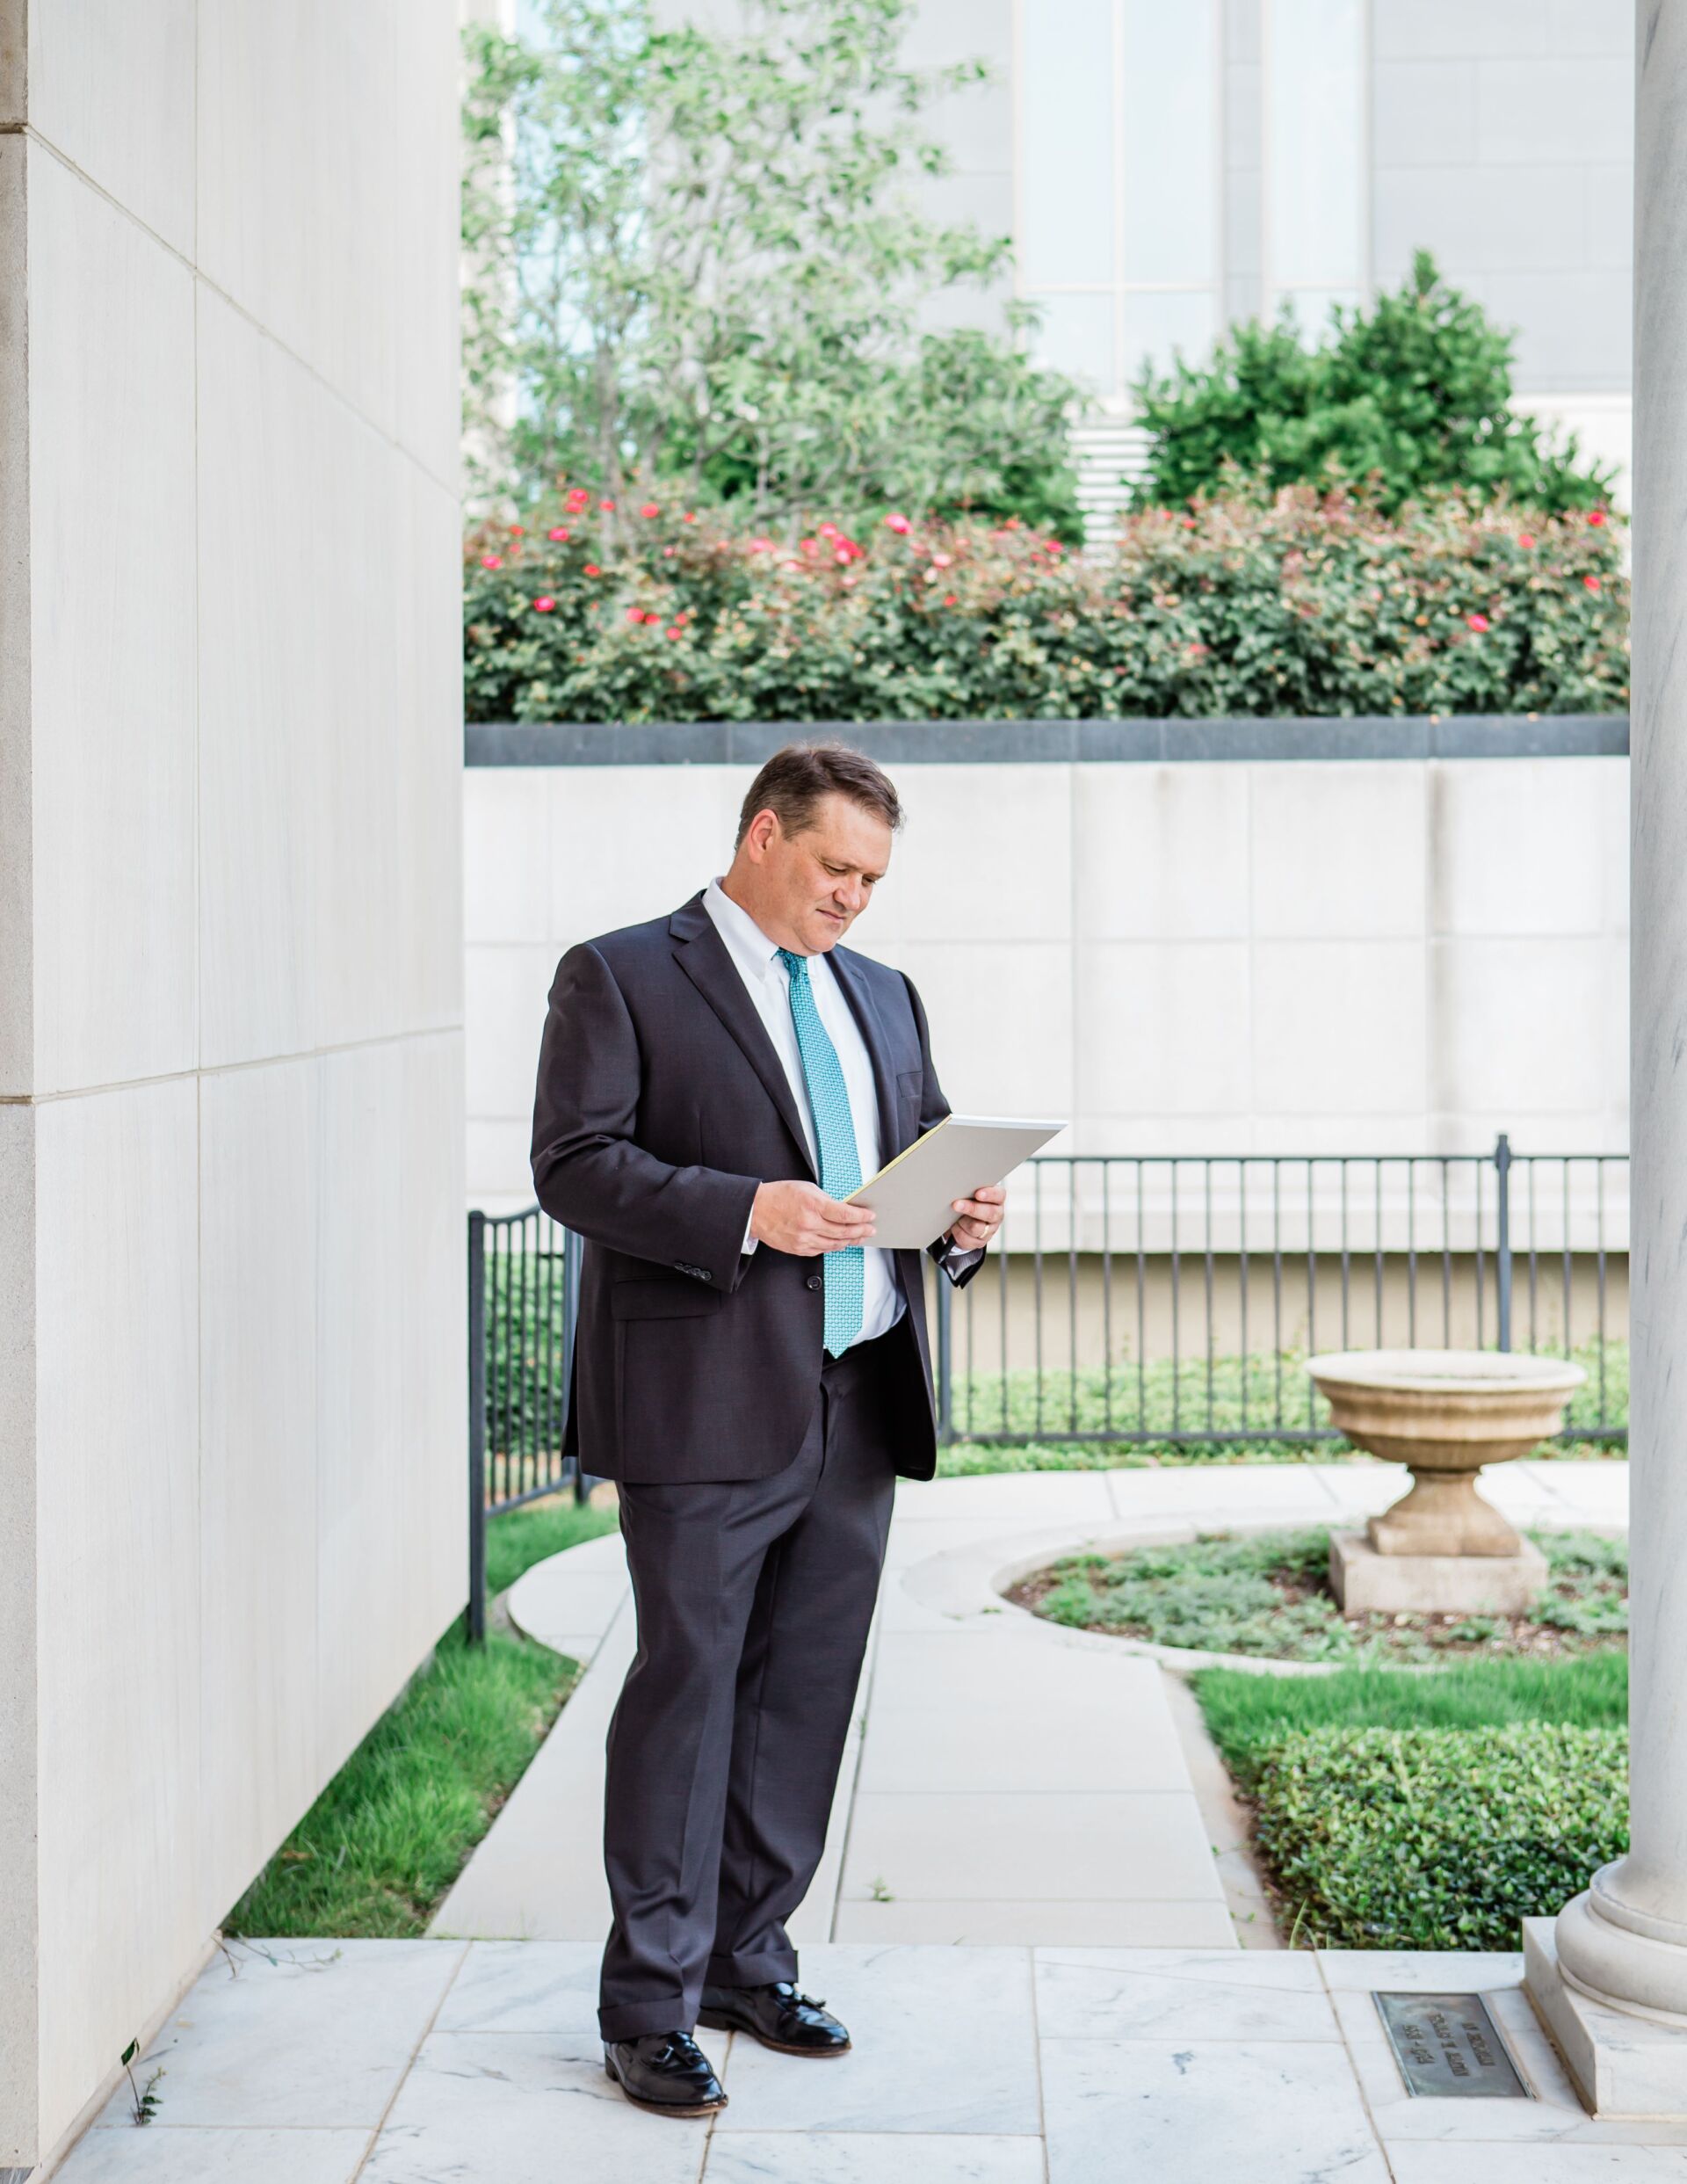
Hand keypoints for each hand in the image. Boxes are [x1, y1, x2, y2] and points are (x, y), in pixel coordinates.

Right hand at [749, 1179, 876, 1256]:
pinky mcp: (799, 1249)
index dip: (860, 1217)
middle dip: (860, 1231)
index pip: (844, 1215)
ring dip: (850, 1241)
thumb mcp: (806, 1189)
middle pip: (843, 1231)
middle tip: (870, 1229)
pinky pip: (822, 1250)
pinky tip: (842, 1243)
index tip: (870, 1216)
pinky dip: (835, 1246)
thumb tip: (844, 1210)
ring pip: (835, 1244)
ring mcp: (804, 1239)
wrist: (756, 1211)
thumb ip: (826, 1200)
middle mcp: (809, 1224)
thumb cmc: (780, 1196)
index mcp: (812, 1205)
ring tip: (860, 1237)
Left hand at [945, 1181, 1004, 1251]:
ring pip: (976, 1227)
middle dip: (971, 1209)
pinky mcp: (981, 1241)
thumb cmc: (968, 1199)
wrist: (962, 1219)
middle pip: (989, 1213)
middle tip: (956, 1204)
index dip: (989, 1195)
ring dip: (962, 1222)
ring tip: (953, 1217)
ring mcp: (990, 1229)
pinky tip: (954, 1226)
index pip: (999, 1195)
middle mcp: (997, 1214)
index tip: (978, 1194)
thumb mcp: (970, 1192)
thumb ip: (969, 1189)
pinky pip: (967, 1239)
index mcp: (997, 1198)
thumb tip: (956, 1187)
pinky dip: (958, 1232)